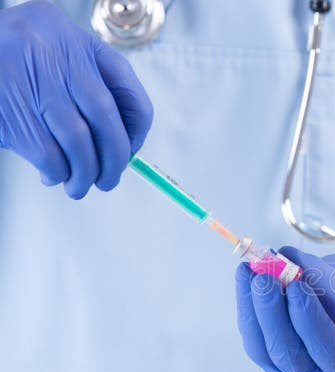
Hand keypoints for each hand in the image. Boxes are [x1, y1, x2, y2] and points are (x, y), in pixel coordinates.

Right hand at [0, 0, 152, 198]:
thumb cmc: (18, 62)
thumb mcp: (59, 57)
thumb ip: (92, 88)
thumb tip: (124, 145)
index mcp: (73, 39)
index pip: (124, 83)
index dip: (136, 125)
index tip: (133, 147)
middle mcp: (53, 54)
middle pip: (104, 116)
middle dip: (114, 158)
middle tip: (109, 180)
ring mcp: (27, 79)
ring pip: (76, 141)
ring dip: (84, 173)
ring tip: (79, 185)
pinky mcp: (6, 108)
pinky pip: (46, 153)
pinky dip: (57, 171)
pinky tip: (53, 174)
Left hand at [235, 247, 334, 371]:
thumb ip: (320, 275)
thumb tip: (283, 259)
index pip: (330, 351)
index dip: (309, 319)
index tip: (298, 285)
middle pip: (289, 356)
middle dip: (272, 314)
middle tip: (264, 277)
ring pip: (263, 351)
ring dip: (252, 309)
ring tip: (249, 272)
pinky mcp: (274, 367)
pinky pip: (256, 342)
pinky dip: (249, 309)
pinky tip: (246, 281)